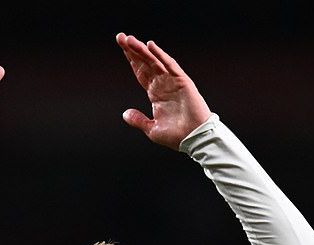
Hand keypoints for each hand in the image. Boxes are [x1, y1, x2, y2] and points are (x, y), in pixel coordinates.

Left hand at [116, 33, 211, 149]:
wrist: (193, 138)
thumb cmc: (176, 136)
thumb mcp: (151, 129)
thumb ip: (138, 120)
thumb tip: (124, 114)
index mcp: (155, 94)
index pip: (140, 72)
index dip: (131, 60)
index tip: (121, 47)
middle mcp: (162, 84)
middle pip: (145, 63)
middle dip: (133, 50)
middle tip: (120, 37)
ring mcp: (172, 82)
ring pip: (154, 61)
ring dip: (142, 50)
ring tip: (129, 40)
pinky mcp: (182, 81)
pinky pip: (170, 65)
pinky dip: (160, 55)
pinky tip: (150, 46)